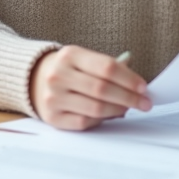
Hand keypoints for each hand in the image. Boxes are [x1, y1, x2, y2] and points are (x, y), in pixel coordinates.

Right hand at [29, 46, 151, 130]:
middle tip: (145, 103)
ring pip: (95, 108)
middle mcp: (58, 75)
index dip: (129, 78)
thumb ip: (109, 67)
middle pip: (102, 89)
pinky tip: (110, 115)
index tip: (144, 87)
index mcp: (70, 55)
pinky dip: (101, 120)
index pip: (107, 67)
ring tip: (129, 108)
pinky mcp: (52, 117)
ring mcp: (53, 97)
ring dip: (118, 110)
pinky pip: (84, 122)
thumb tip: (138, 85)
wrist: (33, 79)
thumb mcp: (84, 59)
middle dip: (129, 97)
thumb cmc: (69, 69)